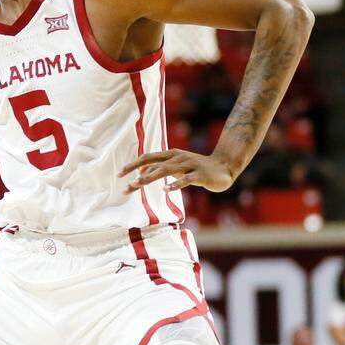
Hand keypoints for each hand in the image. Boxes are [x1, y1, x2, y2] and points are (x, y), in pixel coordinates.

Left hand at [119, 149, 237, 193]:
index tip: (119, 175)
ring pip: (166, 170)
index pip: (147, 158)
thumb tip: (141, 172)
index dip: (132, 165)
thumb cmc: (196, 167)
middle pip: (154, 164)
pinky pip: (186, 180)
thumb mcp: (176, 166)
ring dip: (150, 178)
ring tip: (137, 184)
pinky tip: (166, 190)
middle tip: (126, 185)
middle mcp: (178, 158)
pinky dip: (175, 184)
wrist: (225, 166)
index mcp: (170, 155)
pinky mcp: (200, 175)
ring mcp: (189, 165)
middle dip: (138, 174)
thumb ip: (159, 167)